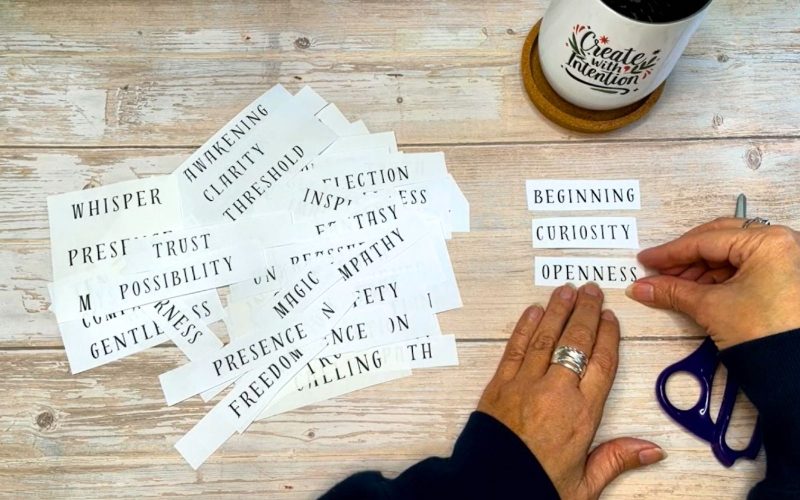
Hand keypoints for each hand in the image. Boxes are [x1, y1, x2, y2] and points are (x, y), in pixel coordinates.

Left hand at [478, 284, 664, 499]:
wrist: (490, 490)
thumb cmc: (537, 487)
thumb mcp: (585, 485)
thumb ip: (616, 459)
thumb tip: (654, 450)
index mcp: (582, 414)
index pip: (601, 363)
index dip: (608, 336)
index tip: (611, 317)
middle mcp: (555, 392)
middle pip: (575, 342)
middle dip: (585, 313)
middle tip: (591, 291)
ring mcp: (524, 384)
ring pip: (545, 337)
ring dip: (557, 311)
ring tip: (566, 290)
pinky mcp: (499, 385)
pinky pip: (515, 348)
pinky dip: (524, 327)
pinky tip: (533, 311)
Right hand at [626, 218, 799, 348]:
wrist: (795, 374)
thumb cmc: (768, 336)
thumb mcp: (711, 307)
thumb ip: (672, 291)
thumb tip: (642, 288)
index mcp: (768, 241)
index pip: (706, 240)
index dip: (670, 252)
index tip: (647, 261)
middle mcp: (783, 243)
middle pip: (720, 241)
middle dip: (686, 259)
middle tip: (659, 272)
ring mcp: (788, 259)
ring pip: (732, 255)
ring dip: (701, 270)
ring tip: (675, 287)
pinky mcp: (788, 277)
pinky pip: (746, 268)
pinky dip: (720, 277)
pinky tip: (698, 290)